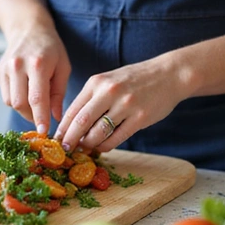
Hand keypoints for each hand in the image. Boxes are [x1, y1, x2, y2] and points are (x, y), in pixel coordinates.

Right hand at [0, 24, 70, 134]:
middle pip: (20, 103)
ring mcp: (5, 69)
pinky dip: (16, 99)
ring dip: (23, 109)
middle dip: (32, 116)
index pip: (36, 98)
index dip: (40, 118)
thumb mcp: (63, 67)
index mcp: (37, 64)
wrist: (28, 28)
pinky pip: (6, 95)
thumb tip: (55, 117)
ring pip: (10, 102)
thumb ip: (59, 93)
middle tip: (42, 118)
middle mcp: (17, 66)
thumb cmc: (50, 48)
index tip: (45, 132)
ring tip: (35, 102)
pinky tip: (25, 90)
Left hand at [54, 55, 191, 151]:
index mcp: (96, 83)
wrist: (168, 74)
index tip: (55, 140)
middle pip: (81, 122)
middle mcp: (109, 92)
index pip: (72, 109)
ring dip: (88, 144)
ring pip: (98, 133)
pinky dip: (105, 146)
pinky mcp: (139, 118)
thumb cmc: (133, 81)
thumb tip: (70, 125)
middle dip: (70, 139)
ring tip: (84, 148)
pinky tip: (101, 147)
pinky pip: (116, 138)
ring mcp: (125, 105)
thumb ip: (90, 99)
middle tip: (65, 150)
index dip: (62, 128)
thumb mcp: (107, 82)